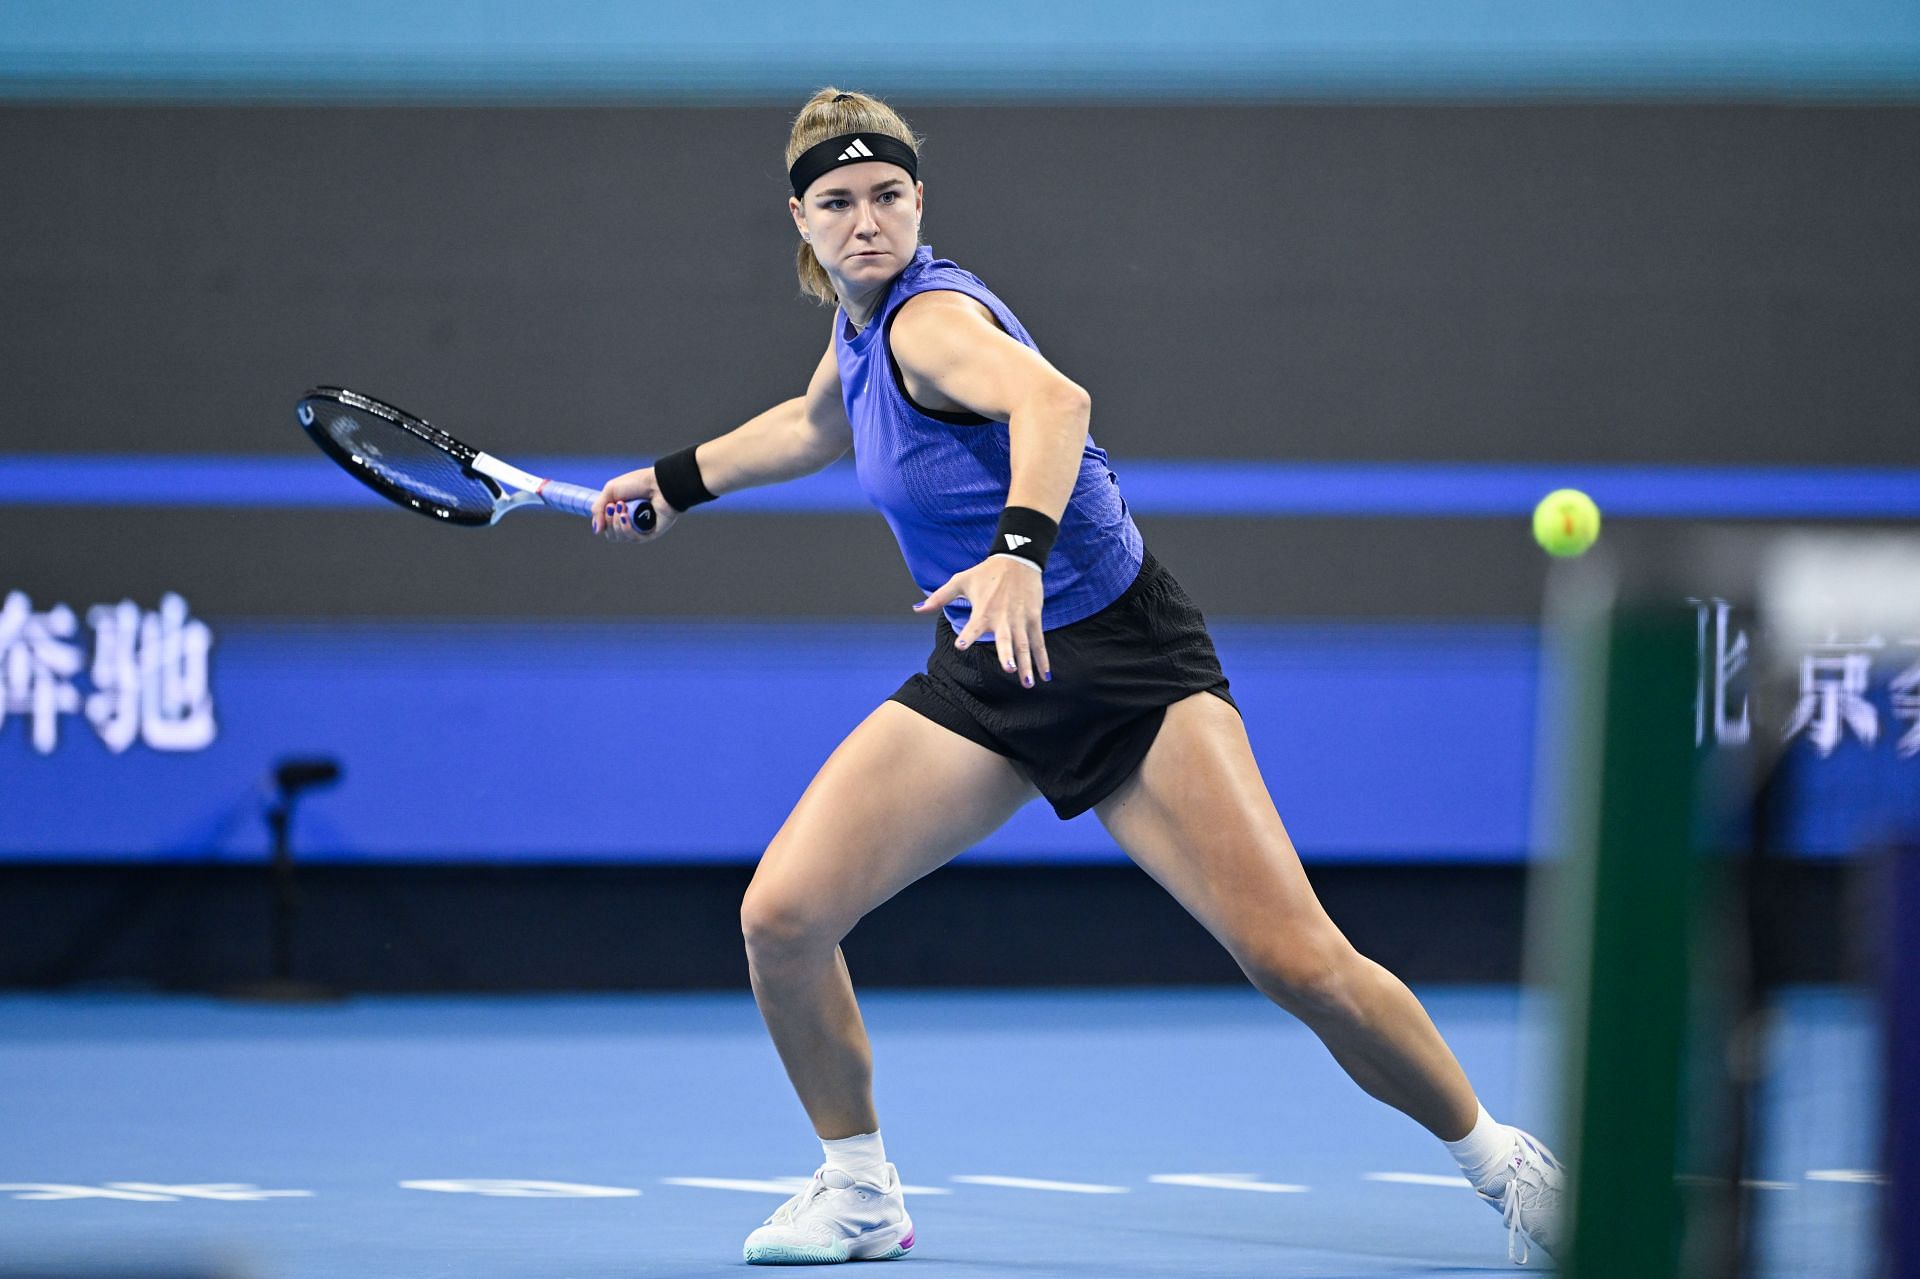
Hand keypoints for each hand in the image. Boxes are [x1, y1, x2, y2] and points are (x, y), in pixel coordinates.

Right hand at [591, 467, 679, 543]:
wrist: (659, 482)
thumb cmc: (637, 483)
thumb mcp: (610, 491)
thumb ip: (598, 509)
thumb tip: (596, 530)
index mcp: (621, 513)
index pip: (606, 527)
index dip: (603, 520)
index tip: (608, 505)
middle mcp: (631, 523)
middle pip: (611, 534)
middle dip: (609, 520)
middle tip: (616, 505)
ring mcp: (641, 529)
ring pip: (621, 537)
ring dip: (617, 522)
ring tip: (623, 506)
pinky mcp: (651, 533)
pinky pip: (634, 538)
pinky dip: (626, 528)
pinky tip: (625, 517)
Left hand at [915, 558, 1050, 687]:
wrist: (1017, 559)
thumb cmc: (986, 573)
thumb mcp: (960, 581)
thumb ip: (939, 598)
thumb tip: (916, 609)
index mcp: (983, 611)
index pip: (973, 626)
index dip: (967, 635)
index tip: (961, 646)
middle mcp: (1002, 618)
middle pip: (1006, 639)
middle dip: (1008, 654)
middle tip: (1010, 669)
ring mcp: (1020, 619)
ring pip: (1024, 645)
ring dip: (1027, 664)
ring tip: (1027, 683)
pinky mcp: (1034, 618)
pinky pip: (1038, 642)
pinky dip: (1043, 659)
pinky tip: (1045, 676)